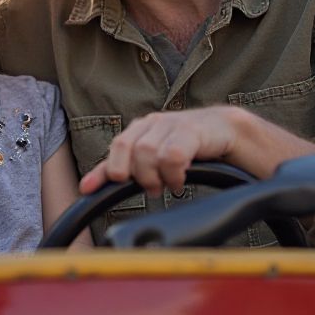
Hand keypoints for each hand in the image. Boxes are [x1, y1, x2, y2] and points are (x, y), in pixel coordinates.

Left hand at [78, 106, 244, 196]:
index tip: (87, 190)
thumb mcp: (157, 159)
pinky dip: (173, 174)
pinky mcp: (192, 130)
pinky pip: (172, 156)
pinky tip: (180, 180)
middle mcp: (152, 123)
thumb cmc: (189, 147)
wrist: (227, 131)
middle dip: (136, 174)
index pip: (116, 147)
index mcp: (140, 129)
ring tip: (168, 184)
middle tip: (151, 188)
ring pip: (147, 152)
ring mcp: (172, 124)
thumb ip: (129, 171)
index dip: (101, 170)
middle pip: (128, 148)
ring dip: (155, 176)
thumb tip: (90, 190)